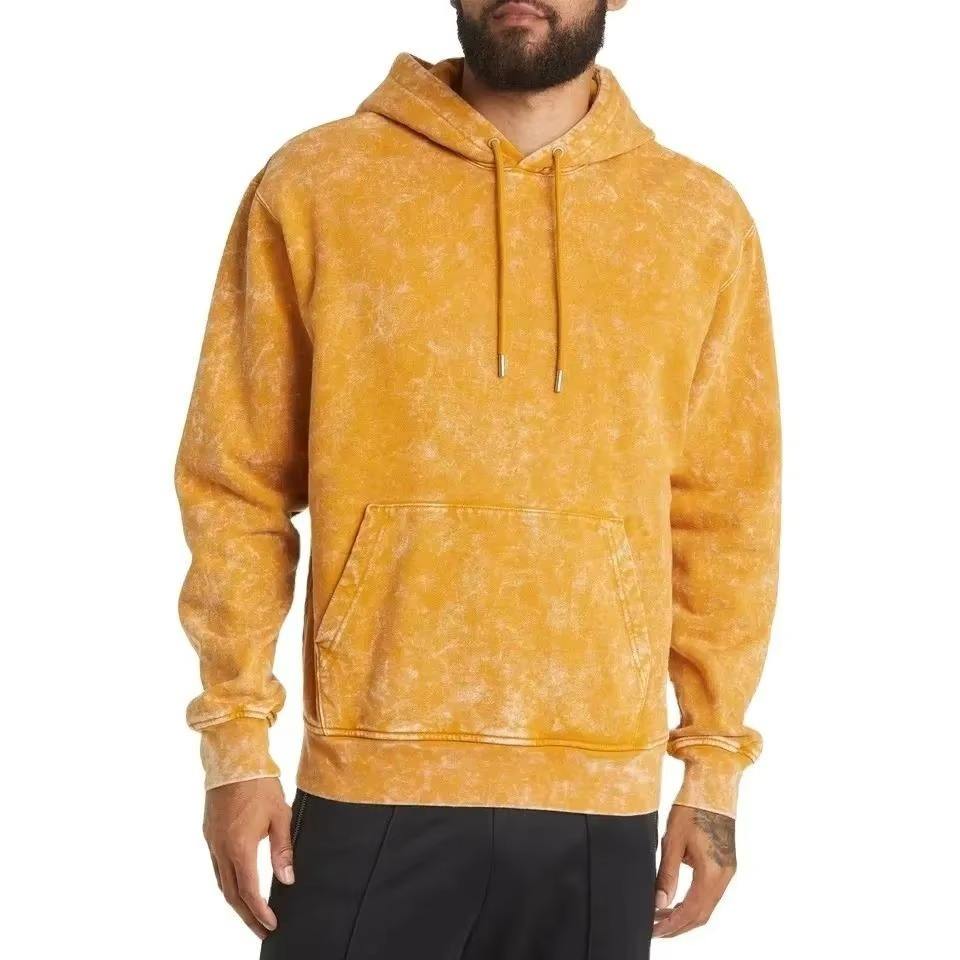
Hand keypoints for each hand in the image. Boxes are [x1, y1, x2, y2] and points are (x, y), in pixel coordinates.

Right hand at [203, 778, 294, 938]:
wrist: (234, 759)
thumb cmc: (260, 784)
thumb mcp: (280, 815)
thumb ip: (282, 849)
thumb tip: (287, 879)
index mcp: (239, 847)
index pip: (248, 890)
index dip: (259, 912)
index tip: (271, 925)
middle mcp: (221, 849)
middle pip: (231, 894)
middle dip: (247, 916)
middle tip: (262, 931)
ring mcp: (212, 841)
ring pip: (221, 882)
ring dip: (236, 902)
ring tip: (252, 914)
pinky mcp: (209, 833)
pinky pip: (217, 867)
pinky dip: (228, 882)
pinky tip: (238, 885)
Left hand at [653, 804, 735, 937]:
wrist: (713, 786)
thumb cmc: (691, 808)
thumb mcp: (673, 840)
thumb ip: (667, 875)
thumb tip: (658, 904)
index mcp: (713, 871)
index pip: (692, 911)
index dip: (672, 925)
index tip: (653, 930)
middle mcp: (725, 875)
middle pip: (702, 914)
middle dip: (678, 926)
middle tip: (654, 929)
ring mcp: (727, 870)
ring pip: (707, 906)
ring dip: (685, 915)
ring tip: (660, 917)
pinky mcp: (725, 864)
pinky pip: (710, 893)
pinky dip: (693, 903)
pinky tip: (675, 901)